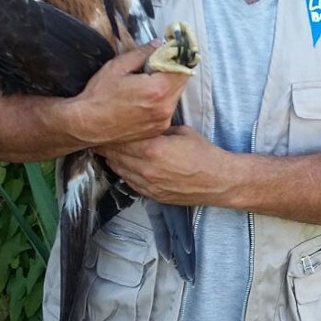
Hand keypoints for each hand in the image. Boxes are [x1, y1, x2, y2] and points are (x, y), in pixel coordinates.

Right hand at [66, 43, 188, 146]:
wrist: (86, 125)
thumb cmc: (98, 97)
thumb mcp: (118, 67)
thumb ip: (142, 54)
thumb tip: (158, 45)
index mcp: (158, 89)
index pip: (182, 67)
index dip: (178, 56)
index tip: (170, 50)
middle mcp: (165, 107)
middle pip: (181, 82)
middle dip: (172, 70)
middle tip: (155, 64)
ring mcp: (162, 121)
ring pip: (175, 95)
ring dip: (167, 85)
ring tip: (146, 82)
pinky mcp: (157, 129)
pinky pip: (167, 109)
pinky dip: (161, 100)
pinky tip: (143, 98)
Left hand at [98, 126, 231, 206]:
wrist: (218, 180)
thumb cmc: (203, 154)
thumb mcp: (180, 131)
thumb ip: (158, 130)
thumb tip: (143, 125)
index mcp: (153, 149)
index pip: (120, 140)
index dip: (111, 133)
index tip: (106, 126)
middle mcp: (147, 169)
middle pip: (115, 155)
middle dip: (108, 146)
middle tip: (102, 137)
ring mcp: (148, 185)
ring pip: (119, 170)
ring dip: (113, 160)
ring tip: (109, 150)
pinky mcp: (152, 195)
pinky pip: (130, 183)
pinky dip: (124, 173)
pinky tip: (124, 164)